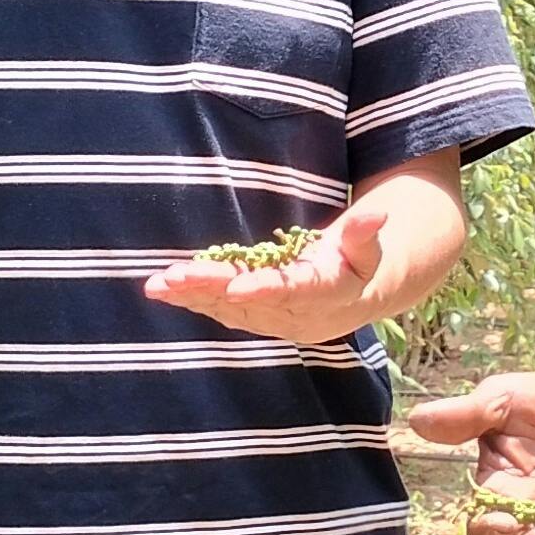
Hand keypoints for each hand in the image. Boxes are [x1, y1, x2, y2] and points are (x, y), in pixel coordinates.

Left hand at [144, 198, 397, 347]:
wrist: (353, 298)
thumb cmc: (358, 263)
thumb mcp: (368, 247)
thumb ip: (364, 233)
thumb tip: (377, 214)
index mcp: (325, 295)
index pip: (292, 292)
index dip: (264, 289)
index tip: (235, 286)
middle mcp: (294, 315)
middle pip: (248, 301)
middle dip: (210, 288)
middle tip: (175, 277)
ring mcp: (270, 321)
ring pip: (228, 309)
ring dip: (192, 296)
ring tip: (157, 284)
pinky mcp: (253, 318)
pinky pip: (220, 311)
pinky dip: (191, 300)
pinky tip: (163, 290)